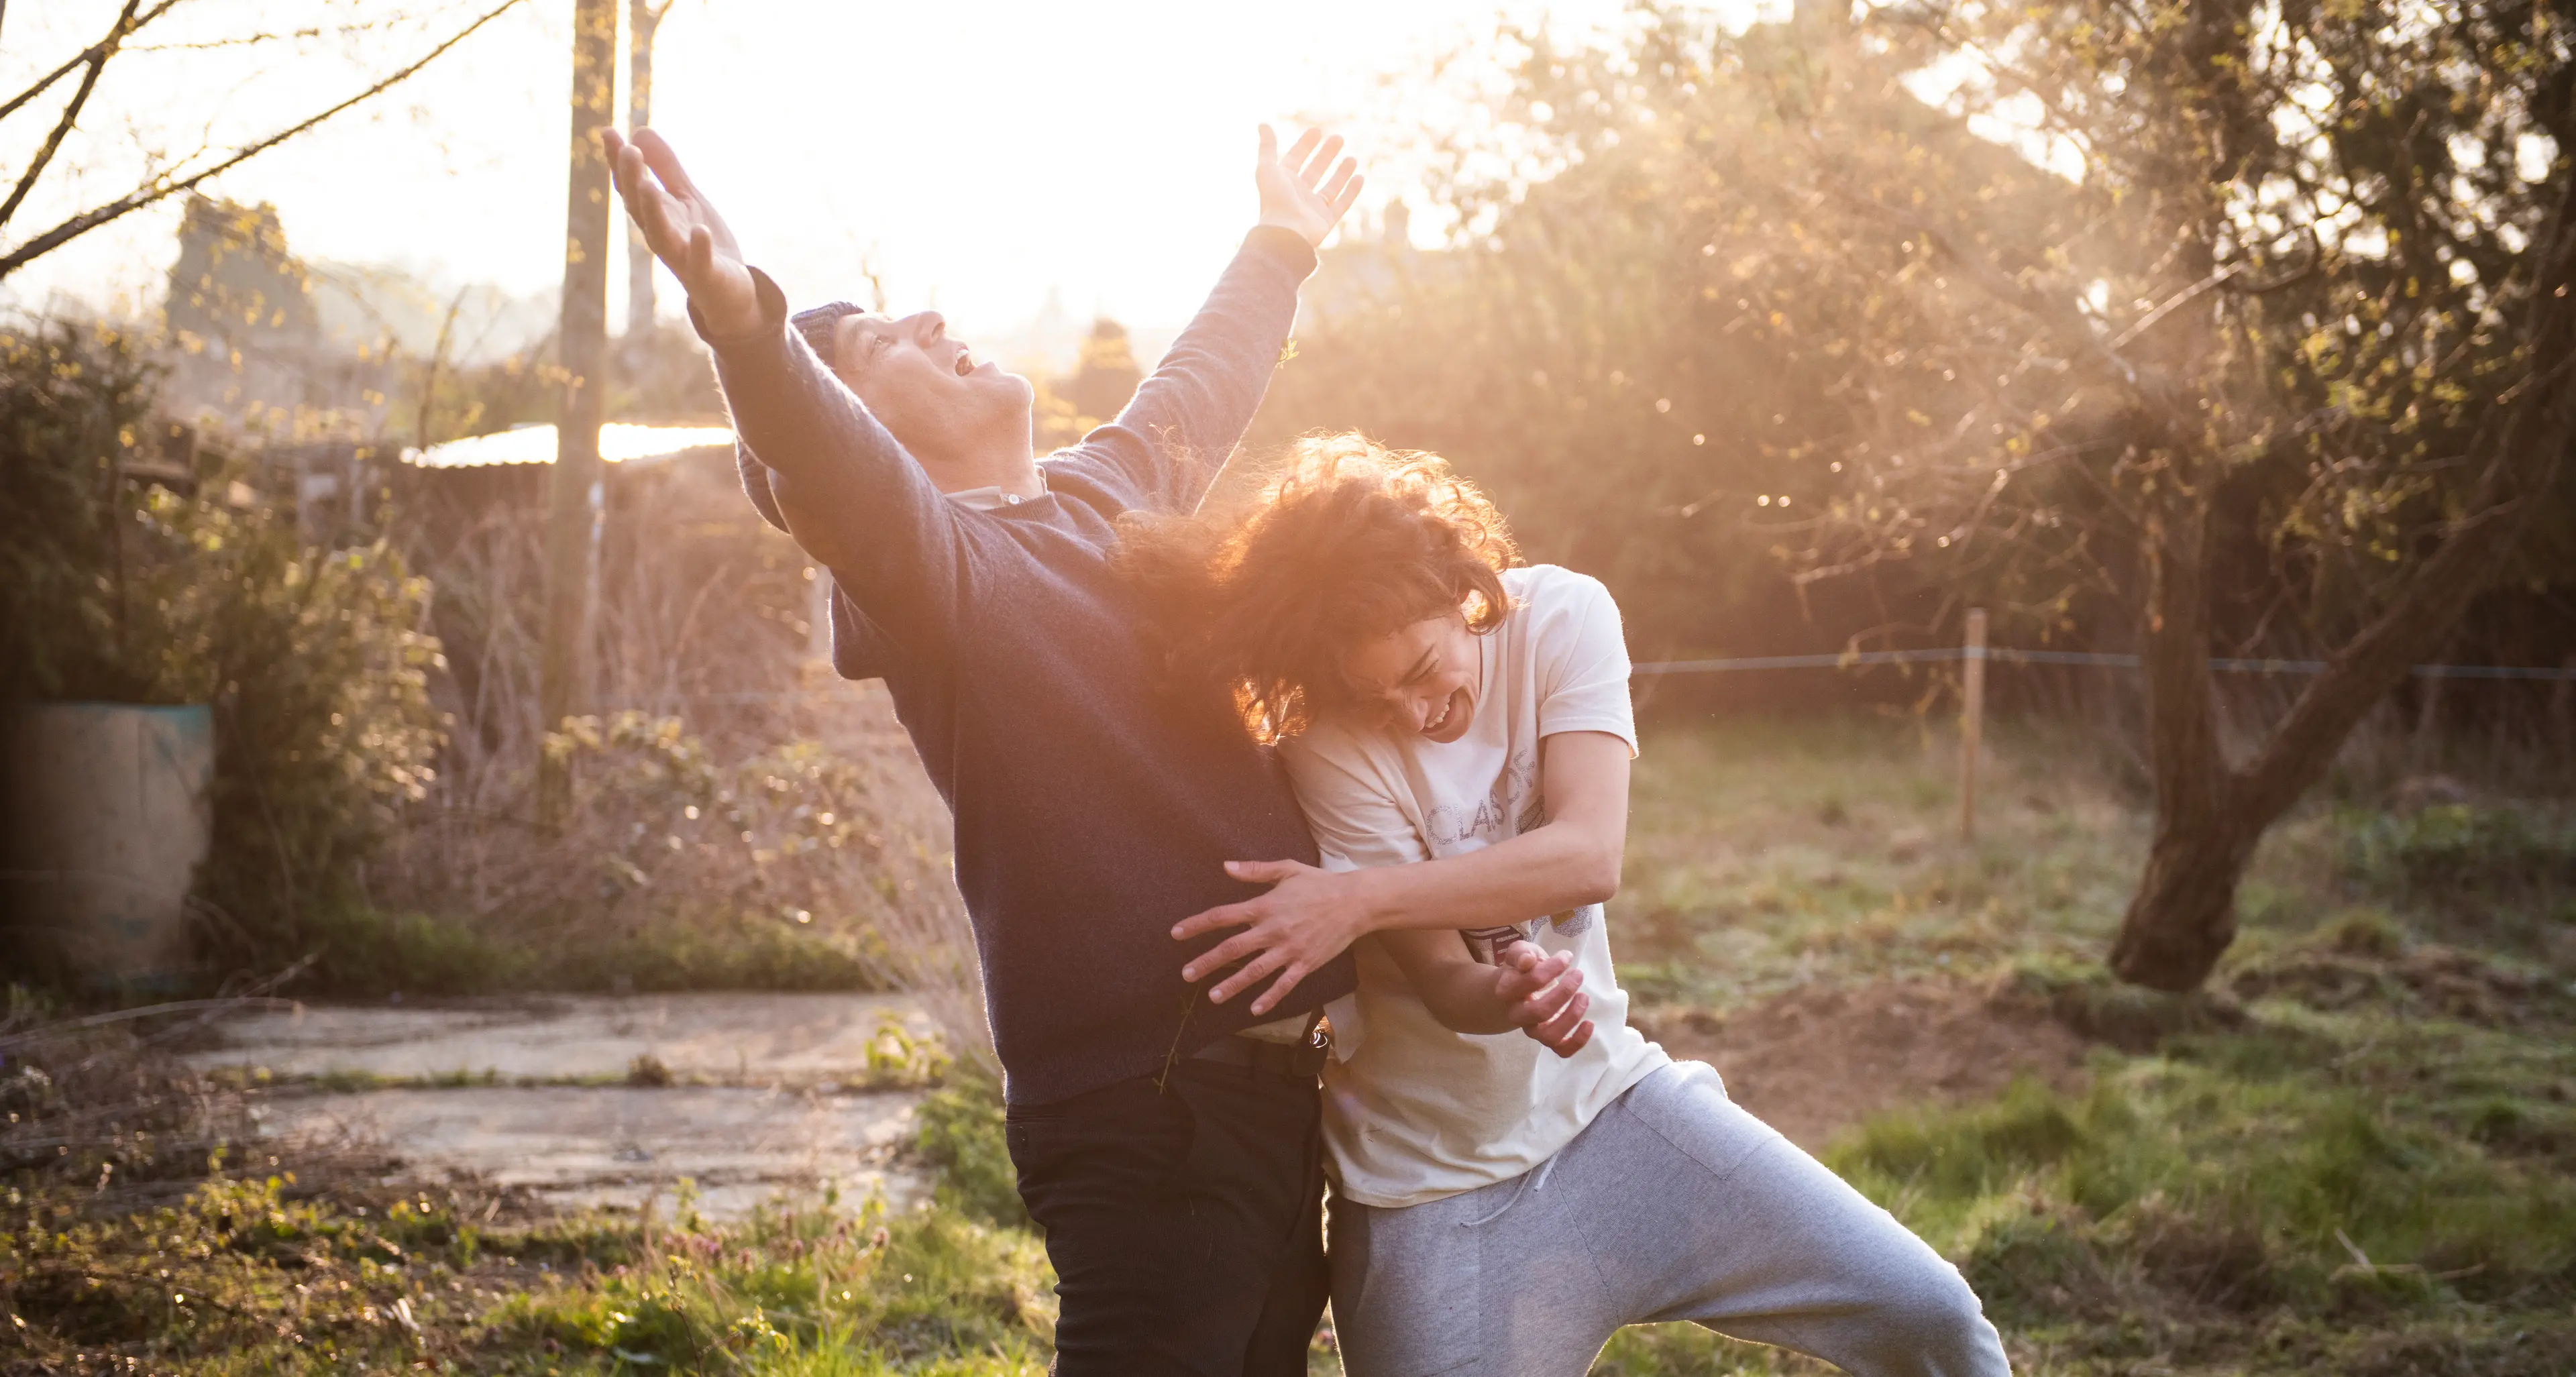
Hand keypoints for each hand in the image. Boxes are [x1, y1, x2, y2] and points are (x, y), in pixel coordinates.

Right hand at [602, 127, 760, 337]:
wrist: (730, 293)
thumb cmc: (702, 245)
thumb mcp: (686, 200)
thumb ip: (666, 169)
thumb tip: (638, 131)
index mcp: (656, 216)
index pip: (632, 187)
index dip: (618, 162)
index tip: (608, 132)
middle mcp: (662, 236)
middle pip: (641, 208)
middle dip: (632, 181)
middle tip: (628, 151)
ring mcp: (683, 258)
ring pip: (660, 236)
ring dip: (653, 211)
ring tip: (648, 185)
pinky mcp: (707, 276)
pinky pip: (700, 263)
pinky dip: (698, 248)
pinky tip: (700, 230)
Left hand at [1174, 858, 1372, 1014]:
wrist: (1355, 902)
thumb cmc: (1319, 883)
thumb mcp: (1287, 869)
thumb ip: (1255, 871)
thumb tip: (1226, 866)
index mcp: (1265, 906)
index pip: (1223, 916)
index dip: (1197, 924)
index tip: (1176, 933)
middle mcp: (1273, 930)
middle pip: (1233, 949)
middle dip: (1207, 962)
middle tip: (1186, 974)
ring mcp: (1289, 949)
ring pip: (1255, 971)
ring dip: (1232, 984)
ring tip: (1213, 996)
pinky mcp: (1305, 963)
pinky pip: (1284, 984)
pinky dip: (1269, 997)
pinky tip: (1254, 1009)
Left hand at [1255, 124, 1363, 248]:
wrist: (1285, 232)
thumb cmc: (1275, 199)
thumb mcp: (1267, 168)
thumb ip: (1267, 146)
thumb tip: (1263, 124)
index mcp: (1284, 182)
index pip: (1296, 158)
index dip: (1305, 144)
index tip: (1317, 131)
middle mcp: (1298, 194)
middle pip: (1315, 170)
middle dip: (1326, 154)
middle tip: (1339, 138)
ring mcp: (1313, 208)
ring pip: (1331, 186)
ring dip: (1341, 171)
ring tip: (1352, 157)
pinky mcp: (1326, 221)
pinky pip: (1342, 204)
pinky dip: (1351, 191)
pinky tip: (1360, 177)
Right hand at [1496, 941, 1593, 1058]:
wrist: (1517, 990)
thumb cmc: (1523, 968)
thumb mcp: (1520, 952)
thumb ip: (1522, 953)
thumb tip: (1528, 960)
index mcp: (1507, 990)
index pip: (1531, 981)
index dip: (1553, 968)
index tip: (1566, 957)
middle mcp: (1517, 1014)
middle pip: (1540, 1011)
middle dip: (1564, 992)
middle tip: (1578, 974)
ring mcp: (1532, 1029)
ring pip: (1550, 1035)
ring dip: (1572, 1016)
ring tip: (1584, 997)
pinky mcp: (1548, 1038)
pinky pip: (1561, 1050)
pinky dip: (1577, 1041)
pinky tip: (1589, 1023)